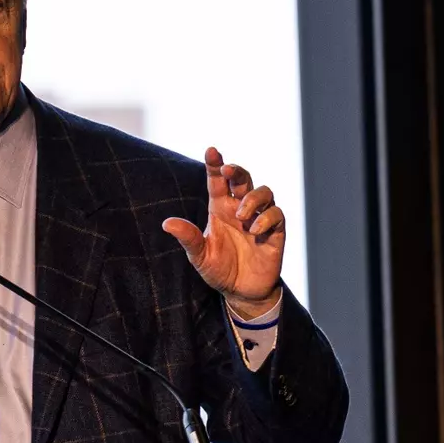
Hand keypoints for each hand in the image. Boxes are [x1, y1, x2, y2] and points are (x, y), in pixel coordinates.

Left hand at [162, 147, 285, 316]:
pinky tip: (255, 231)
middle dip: (237, 170)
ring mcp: (259, 219)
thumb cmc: (219, 269)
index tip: (211, 151)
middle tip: (228, 171)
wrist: (241, 291)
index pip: (217, 181)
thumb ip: (187, 238)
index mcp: (220, 209)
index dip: (215, 165)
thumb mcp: (199, 255)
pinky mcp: (275, 232)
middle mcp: (240, 209)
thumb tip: (167, 223)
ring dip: (253, 198)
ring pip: (264, 191)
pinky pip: (277, 214)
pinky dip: (266, 218)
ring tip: (241, 216)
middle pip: (243, 179)